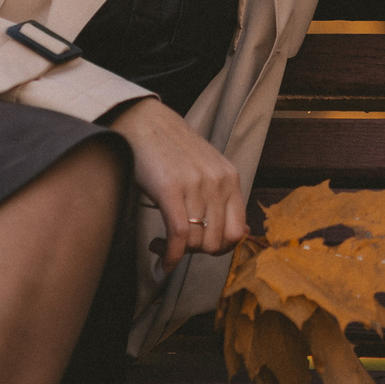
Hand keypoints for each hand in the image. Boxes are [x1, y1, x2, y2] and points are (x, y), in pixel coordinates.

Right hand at [110, 96, 247, 274]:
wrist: (143, 121)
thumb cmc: (171, 150)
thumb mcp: (206, 170)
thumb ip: (221, 198)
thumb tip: (240, 235)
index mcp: (230, 178)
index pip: (238, 232)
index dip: (220, 249)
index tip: (201, 248)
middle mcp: (218, 182)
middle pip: (216, 243)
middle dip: (195, 253)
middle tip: (177, 246)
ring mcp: (196, 184)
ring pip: (197, 242)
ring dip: (177, 253)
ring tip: (160, 243)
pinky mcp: (171, 188)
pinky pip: (179, 236)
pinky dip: (170, 256)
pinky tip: (162, 261)